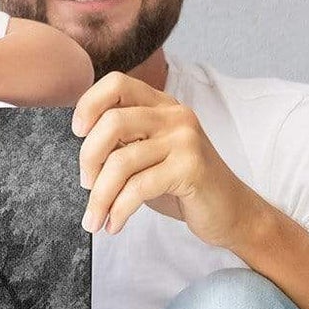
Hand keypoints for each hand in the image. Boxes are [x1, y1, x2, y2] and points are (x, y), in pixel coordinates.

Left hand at [73, 72, 265, 245]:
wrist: (230, 211)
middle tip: (86, 184)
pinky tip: (113, 224)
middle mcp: (175, 116)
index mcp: (161, 105)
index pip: (117, 84)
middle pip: (112, 122)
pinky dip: (118, 210)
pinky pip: (138, 188)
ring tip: (94, 218)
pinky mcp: (191, 169)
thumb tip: (81, 145)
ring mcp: (185, 140)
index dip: (89, 104)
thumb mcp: (148, 154)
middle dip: (88, 158)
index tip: (78, 132)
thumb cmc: (181, 183)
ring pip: (121, 162)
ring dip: (99, 196)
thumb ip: (121, 141)